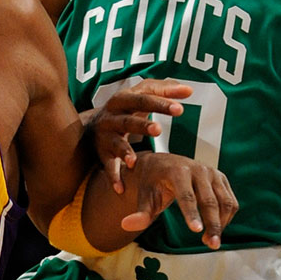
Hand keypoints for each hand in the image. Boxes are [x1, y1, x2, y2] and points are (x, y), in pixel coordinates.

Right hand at [87, 78, 190, 193]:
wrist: (91, 126)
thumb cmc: (126, 108)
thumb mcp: (141, 94)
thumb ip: (165, 90)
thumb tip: (189, 90)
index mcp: (122, 99)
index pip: (142, 99)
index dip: (160, 103)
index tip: (179, 109)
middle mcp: (111, 117)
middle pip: (127, 121)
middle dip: (141, 126)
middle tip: (158, 130)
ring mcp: (105, 137)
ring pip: (115, 144)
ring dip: (124, 152)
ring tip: (133, 161)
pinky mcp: (102, 154)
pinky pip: (107, 167)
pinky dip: (113, 178)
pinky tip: (121, 189)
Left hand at [120, 151, 237, 249]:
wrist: (162, 164)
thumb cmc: (152, 183)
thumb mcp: (145, 196)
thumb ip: (140, 213)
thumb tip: (126, 225)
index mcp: (177, 171)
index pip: (187, 195)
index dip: (192, 214)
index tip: (197, 231)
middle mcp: (198, 169)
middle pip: (209, 201)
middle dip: (212, 224)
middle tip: (211, 245)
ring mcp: (212, 173)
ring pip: (224, 202)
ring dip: (221, 223)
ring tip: (211, 241)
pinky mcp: (221, 178)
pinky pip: (230, 201)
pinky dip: (227, 217)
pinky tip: (216, 229)